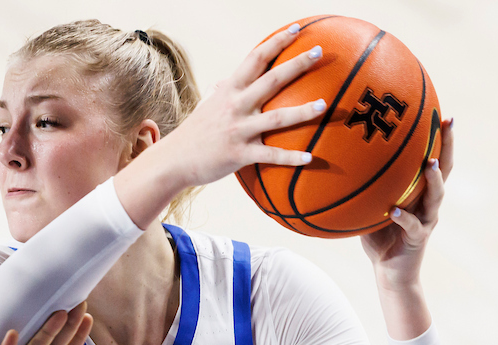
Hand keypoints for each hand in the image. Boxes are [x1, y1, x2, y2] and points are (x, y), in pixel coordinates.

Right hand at [174, 24, 325, 185]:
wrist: (173, 161)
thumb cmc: (194, 134)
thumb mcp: (207, 107)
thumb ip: (221, 93)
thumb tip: (225, 81)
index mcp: (229, 91)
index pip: (256, 58)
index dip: (277, 42)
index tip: (298, 29)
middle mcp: (235, 106)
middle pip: (271, 80)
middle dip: (297, 64)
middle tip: (319, 52)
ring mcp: (238, 130)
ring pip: (276, 118)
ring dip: (302, 111)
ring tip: (324, 105)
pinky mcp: (239, 154)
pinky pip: (270, 155)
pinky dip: (291, 157)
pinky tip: (310, 158)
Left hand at [361, 118, 455, 288]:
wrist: (390, 272)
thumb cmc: (378, 237)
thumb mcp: (369, 207)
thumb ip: (364, 187)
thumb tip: (339, 161)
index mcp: (419, 192)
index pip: (432, 158)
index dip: (438, 136)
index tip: (438, 110)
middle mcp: (428, 202)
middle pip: (444, 168)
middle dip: (447, 145)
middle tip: (448, 121)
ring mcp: (427, 220)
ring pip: (436, 196)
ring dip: (433, 180)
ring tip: (429, 164)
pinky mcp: (419, 238)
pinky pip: (413, 226)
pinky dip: (404, 217)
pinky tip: (395, 210)